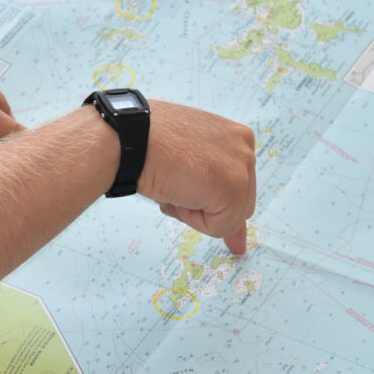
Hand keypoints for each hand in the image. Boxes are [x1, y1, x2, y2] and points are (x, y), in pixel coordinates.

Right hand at [137, 102, 256, 253]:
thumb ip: (211, 183)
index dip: (208, 197)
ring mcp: (242, 167)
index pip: (237, 185)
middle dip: (205, 206)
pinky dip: (193, 220)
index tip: (185, 187)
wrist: (128, 139)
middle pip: (238, 204)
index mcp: (235, 136)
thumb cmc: (147, 143)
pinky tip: (175, 194)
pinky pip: (220, 227)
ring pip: (229, 218)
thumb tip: (237, 237)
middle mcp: (245, 148)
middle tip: (174, 187)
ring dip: (196, 213)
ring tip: (172, 187)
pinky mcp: (233, 188)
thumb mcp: (186, 157)